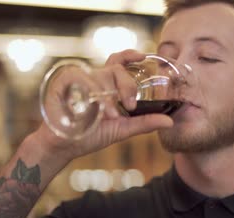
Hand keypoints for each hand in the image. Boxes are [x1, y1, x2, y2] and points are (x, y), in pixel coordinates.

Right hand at [34, 50, 173, 161]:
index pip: (119, 63)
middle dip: (127, 86)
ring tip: (109, 115)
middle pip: (116, 69)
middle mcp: (96, 79)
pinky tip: (95, 109)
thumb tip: (170, 121)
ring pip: (101, 75)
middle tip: (130, 105)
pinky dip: (92, 93)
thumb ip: (144, 122)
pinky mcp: (65, 82)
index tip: (142, 55)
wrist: (64, 146)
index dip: (130, 55)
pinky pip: (83, 79)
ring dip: (109, 97)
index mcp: (108, 86)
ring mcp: (80, 79)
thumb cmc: (91, 135)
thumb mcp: (122, 129)